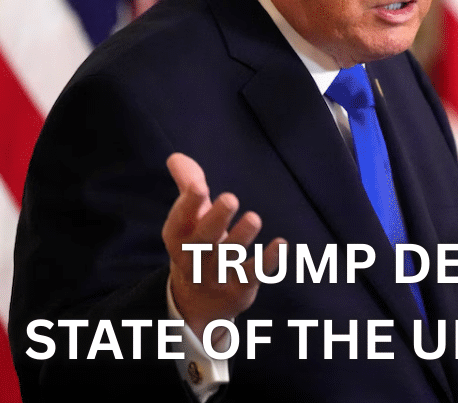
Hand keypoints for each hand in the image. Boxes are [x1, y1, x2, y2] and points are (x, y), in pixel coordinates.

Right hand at [161, 152, 283, 337]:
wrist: (196, 301)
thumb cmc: (197, 244)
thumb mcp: (190, 218)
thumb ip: (188, 186)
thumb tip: (176, 156)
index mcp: (178, 237)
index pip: (178, 221)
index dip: (187, 205)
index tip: (199, 186)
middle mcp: (193, 259)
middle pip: (202, 241)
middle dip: (215, 220)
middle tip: (231, 198)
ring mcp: (215, 277)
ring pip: (227, 259)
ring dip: (240, 239)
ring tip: (254, 218)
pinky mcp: (238, 289)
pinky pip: (252, 276)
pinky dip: (267, 261)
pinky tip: (281, 244)